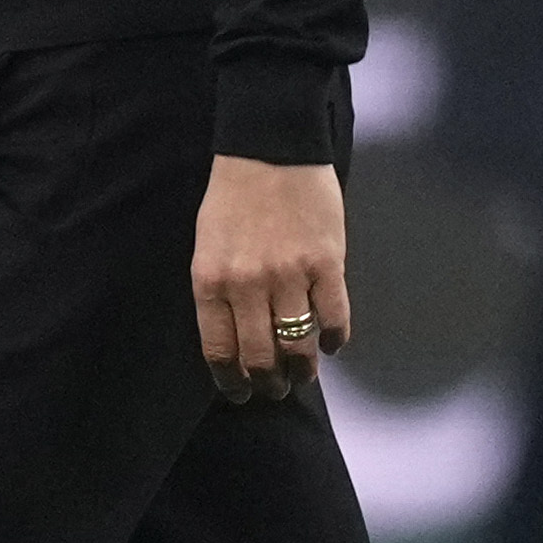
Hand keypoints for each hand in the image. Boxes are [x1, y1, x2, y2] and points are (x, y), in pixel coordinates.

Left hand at [195, 155, 351, 404]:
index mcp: (211, 282)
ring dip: (303, 370)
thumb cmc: (234, 198)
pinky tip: (332, 343)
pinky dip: (334, 339)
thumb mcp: (208, 247)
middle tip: (277, 388)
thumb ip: (219, 292)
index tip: (241, 393)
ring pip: (298, 346)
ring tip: (304, 373)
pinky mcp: (327, 263)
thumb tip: (236, 340)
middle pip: (260, 358)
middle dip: (269, 383)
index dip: (232, 382)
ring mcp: (289, 276)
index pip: (220, 352)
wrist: (271, 149)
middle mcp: (247, 285)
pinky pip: (334, 318)